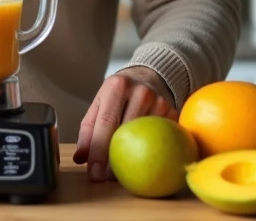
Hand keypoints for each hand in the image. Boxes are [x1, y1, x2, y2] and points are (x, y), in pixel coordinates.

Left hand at [73, 66, 176, 181]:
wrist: (149, 76)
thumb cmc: (120, 94)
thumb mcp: (100, 103)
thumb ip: (88, 129)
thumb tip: (81, 158)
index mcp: (117, 86)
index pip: (106, 122)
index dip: (99, 150)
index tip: (94, 172)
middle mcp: (140, 91)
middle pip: (127, 131)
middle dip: (114, 159)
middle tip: (105, 179)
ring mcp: (160, 101)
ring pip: (146, 137)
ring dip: (134, 159)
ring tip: (122, 175)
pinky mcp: (174, 112)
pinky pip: (162, 138)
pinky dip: (152, 152)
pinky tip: (144, 164)